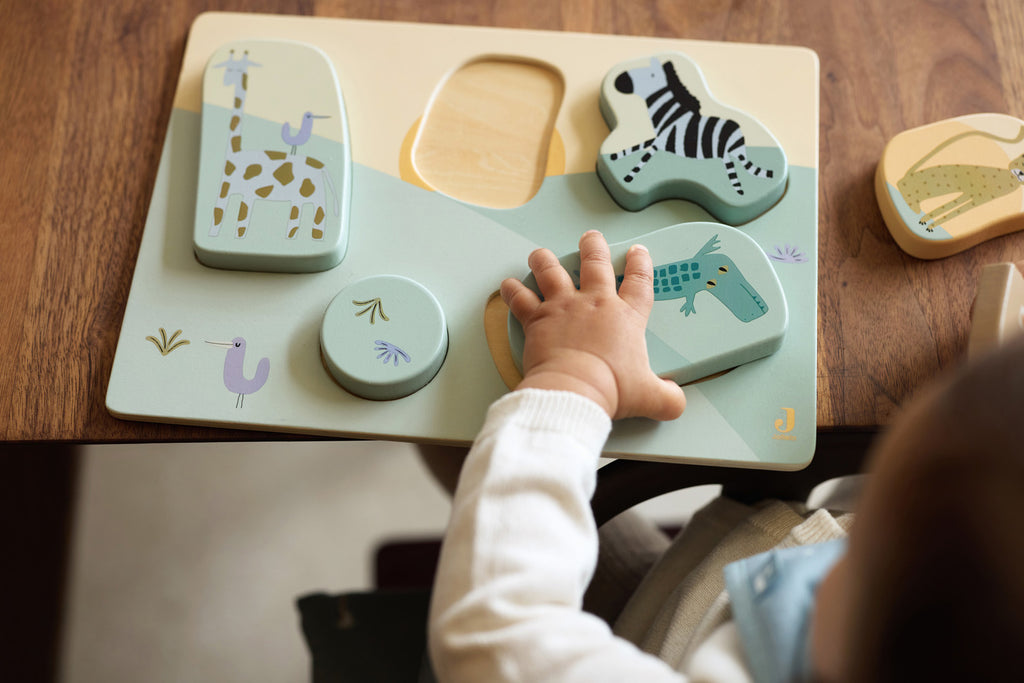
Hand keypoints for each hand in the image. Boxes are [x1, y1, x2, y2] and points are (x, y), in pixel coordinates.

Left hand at [501, 230, 685, 420]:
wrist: (575, 389)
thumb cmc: (610, 388)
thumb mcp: (650, 396)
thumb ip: (667, 397)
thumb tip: (675, 401)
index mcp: (626, 317)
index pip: (639, 282)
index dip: (641, 264)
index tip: (638, 253)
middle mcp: (594, 304)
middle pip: (594, 264)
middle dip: (593, 248)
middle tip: (591, 238)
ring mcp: (563, 307)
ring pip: (552, 272)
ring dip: (546, 260)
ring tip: (541, 254)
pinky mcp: (536, 319)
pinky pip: (520, 299)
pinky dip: (513, 291)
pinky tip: (508, 285)